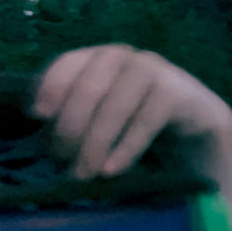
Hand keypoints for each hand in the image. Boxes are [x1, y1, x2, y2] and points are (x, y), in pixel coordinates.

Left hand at [30, 44, 231, 179]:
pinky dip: (126, 147)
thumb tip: (39, 131)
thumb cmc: (132, 124)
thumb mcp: (97, 118)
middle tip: (63, 160)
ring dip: (96, 142)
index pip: (66, 64)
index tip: (38, 117)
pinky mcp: (177, 92)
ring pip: (116, 103)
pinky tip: (111, 169)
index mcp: (96, 59)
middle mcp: (122, 57)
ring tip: (85, 173)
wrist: (193, 126)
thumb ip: (69, 118)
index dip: (50, 88)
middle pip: (88, 86)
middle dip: (71, 126)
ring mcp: (152, 70)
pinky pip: (146, 120)